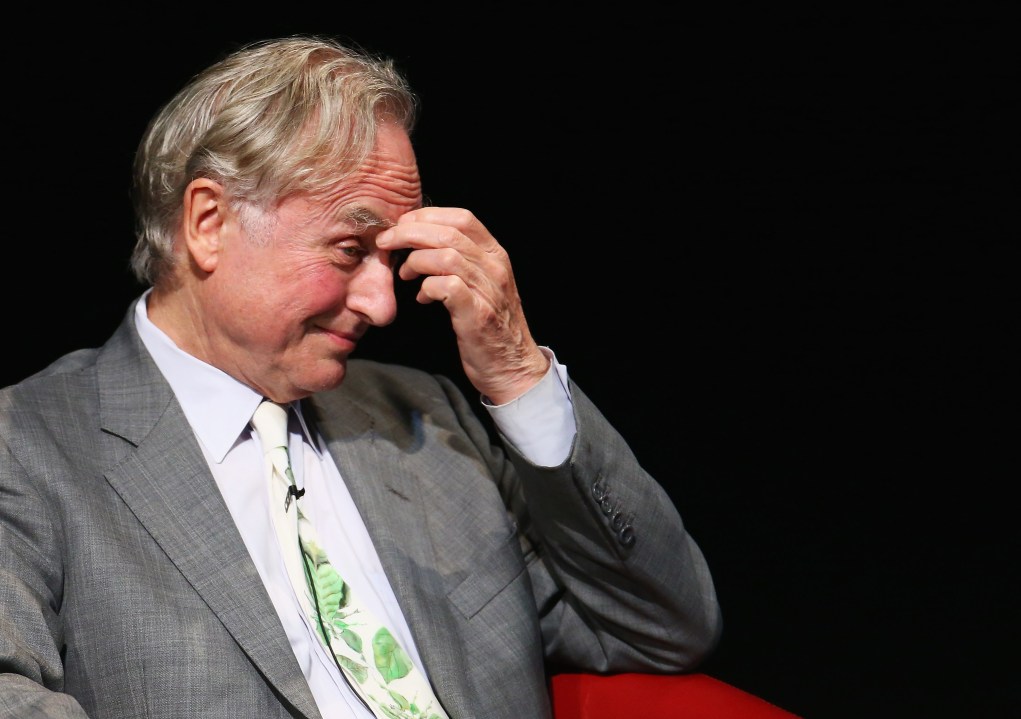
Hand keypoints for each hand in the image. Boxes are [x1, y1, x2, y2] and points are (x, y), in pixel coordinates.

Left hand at [376, 207, 548, 404]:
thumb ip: (460, 262)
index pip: (462, 218)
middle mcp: (495, 267)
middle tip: (386, 242)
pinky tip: (421, 298)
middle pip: (448, 232)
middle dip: (409, 232)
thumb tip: (422, 245)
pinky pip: (447, 286)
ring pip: (446, 255)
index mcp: (496, 255)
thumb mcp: (481, 284)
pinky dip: (427, 287)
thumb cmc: (490, 325)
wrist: (512, 367)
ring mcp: (489, 290)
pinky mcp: (478, 314)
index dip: (427, 216)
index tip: (403, 224)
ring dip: (415, 260)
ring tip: (404, 274)